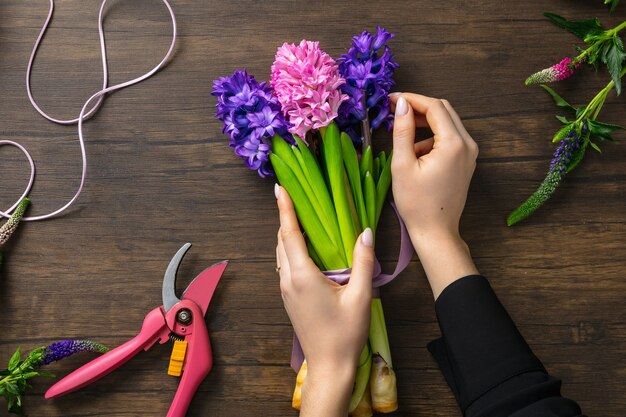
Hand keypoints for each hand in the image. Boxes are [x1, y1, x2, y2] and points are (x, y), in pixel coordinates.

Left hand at [275, 184, 374, 415]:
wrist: (330, 366)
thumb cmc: (345, 334)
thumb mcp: (361, 296)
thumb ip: (363, 262)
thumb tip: (366, 232)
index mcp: (302, 276)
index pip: (289, 234)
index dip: (285, 209)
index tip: (279, 188)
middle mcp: (288, 280)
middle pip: (281, 241)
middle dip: (284, 217)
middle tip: (291, 195)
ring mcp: (286, 291)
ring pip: (281, 254)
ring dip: (286, 234)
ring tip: (296, 216)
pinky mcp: (289, 299)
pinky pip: (285, 266)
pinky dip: (289, 249)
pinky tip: (303, 247)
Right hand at [390, 93, 478, 297]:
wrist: (435, 232)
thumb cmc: (416, 203)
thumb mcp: (402, 164)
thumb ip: (402, 130)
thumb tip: (401, 104)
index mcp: (453, 143)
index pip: (434, 106)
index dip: (411, 99)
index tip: (390, 99)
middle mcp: (467, 144)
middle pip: (444, 110)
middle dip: (418, 107)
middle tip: (394, 110)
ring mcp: (469, 153)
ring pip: (447, 123)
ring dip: (424, 122)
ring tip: (401, 132)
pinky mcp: (465, 161)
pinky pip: (449, 138)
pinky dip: (431, 137)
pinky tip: (414, 152)